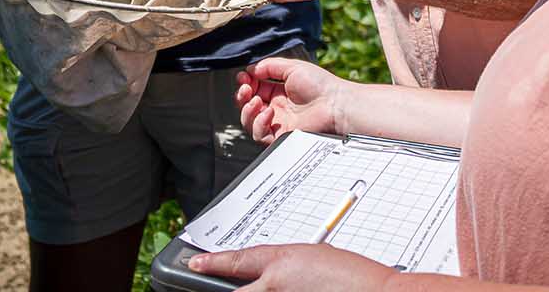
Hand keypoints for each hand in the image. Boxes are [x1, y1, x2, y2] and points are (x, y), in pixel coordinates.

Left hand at [187, 244, 400, 289]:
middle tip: (226, 282)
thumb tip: (271, 276)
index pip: (236, 261)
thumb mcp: (313, 259)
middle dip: (231, 290)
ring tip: (289, 287)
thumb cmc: (352, 277)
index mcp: (280, 262)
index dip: (212, 262)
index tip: (195, 263)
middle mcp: (275, 286)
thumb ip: (285, 268)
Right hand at [235, 57, 345, 143]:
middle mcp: (277, 109)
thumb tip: (251, 69)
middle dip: (241, 96)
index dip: (246, 83)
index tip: (244, 76)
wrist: (335, 104)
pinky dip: (259, 123)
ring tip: (256, 100)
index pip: (255, 90)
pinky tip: (268, 112)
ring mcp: (278, 123)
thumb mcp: (292, 68)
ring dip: (247, 110)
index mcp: (280, 93)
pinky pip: (260, 134)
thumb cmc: (320, 85)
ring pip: (249, 122)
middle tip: (245, 87)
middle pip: (248, 106)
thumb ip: (270, 66)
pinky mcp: (281, 136)